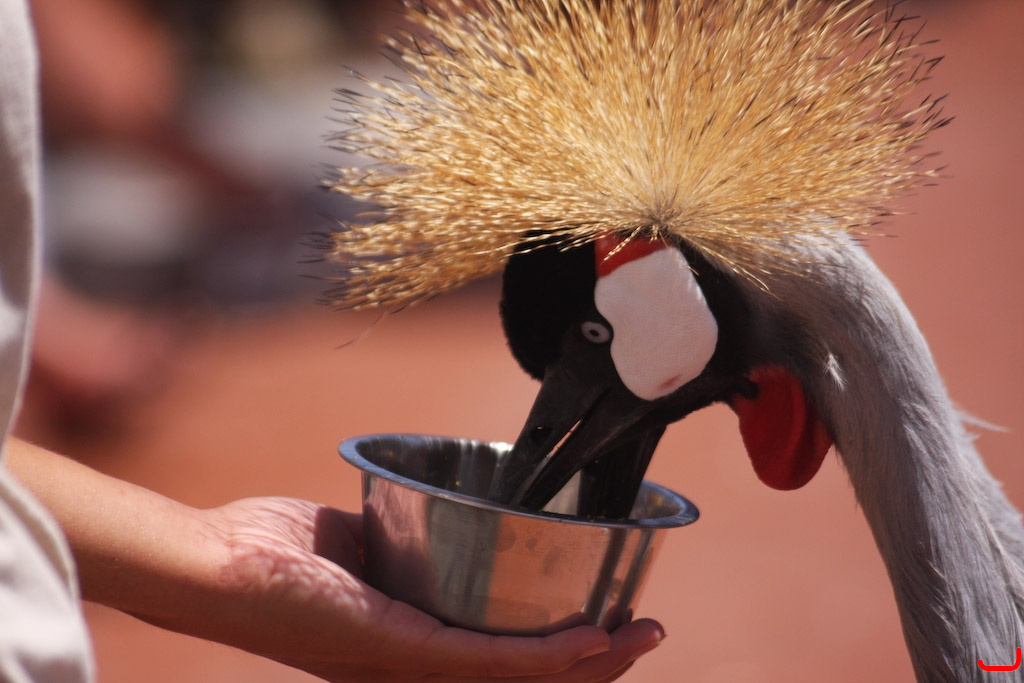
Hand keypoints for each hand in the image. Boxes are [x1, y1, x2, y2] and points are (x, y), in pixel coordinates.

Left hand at [5, 440, 663, 681]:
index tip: (606, 615)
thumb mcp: (357, 537)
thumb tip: (424, 507)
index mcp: (413, 643)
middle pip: (528, 676)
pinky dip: (547, 652)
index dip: (562, 646)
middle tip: (643, 630)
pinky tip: (591, 634)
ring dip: (590, 659)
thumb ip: (397, 534)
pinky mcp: (402, 650)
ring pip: (523, 676)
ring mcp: (412, 665)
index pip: (504, 656)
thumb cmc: (274, 553)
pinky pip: (490, 659)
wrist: (216, 567)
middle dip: (594, 660)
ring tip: (638, 634)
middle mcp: (418, 667)